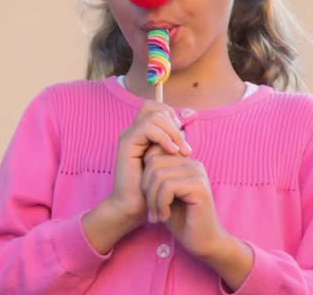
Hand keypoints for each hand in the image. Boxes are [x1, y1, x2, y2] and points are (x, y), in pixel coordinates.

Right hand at [107, 101, 192, 223]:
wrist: (134, 205)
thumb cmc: (152, 187)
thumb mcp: (168, 161)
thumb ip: (173, 143)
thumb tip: (185, 128)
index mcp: (143, 134)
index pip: (158, 109)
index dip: (173, 118)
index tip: (182, 141)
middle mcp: (134, 131)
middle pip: (154, 106)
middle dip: (173, 121)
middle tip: (183, 144)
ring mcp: (129, 135)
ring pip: (153, 115)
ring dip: (172, 131)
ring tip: (180, 150)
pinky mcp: (127, 143)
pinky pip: (147, 127)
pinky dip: (163, 137)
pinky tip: (172, 151)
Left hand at [141, 150, 228, 258]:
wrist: (202, 242)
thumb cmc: (179, 220)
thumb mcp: (161, 195)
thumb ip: (154, 176)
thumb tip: (141, 156)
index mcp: (184, 163)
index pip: (153, 155)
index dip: (144, 177)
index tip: (148, 199)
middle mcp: (193, 164)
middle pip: (153, 163)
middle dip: (146, 188)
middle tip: (151, 210)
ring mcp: (198, 174)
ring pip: (158, 175)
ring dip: (152, 199)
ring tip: (156, 215)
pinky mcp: (199, 187)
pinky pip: (168, 187)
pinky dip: (160, 204)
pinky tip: (165, 216)